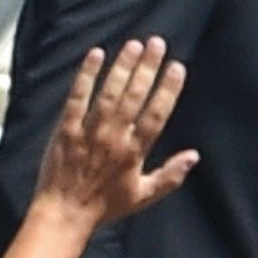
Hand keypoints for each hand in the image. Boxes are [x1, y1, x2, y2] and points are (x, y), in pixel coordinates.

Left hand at [31, 38, 198, 229]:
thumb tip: (194, 156)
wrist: (63, 215)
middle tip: (156, 43)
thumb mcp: (143, 196)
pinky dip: (86, 76)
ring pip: (109, 93)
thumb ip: (170, 175)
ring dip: (122, 67)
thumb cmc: (104, 207)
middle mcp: (114, 138)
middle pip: (134, 97)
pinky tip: (95, 56)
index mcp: (134, 152)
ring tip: (133, 44)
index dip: (168, 89)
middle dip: (147, 67)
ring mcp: (89, 132)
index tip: (177, 67)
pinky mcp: (66, 129)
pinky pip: (77, 98)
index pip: (156, 114)